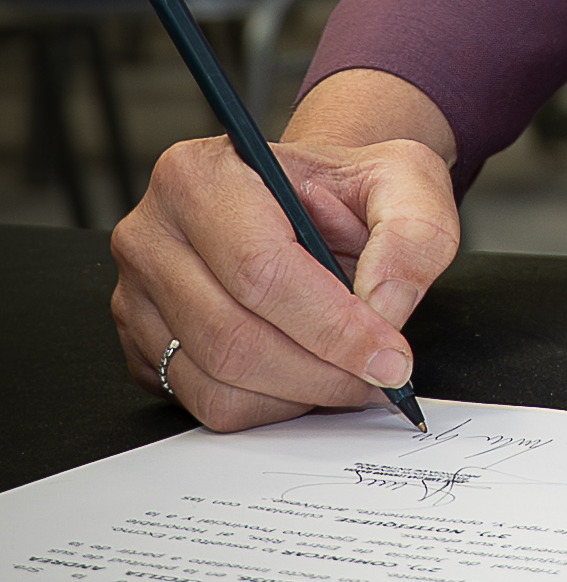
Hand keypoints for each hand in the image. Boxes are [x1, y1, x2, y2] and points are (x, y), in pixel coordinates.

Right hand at [110, 126, 459, 433]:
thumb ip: (413, 229)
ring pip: (219, 382)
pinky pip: (207, 405)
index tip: (387, 354)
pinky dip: (270, 405)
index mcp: (200, 175)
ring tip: (348, 371)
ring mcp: (138, 297)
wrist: (308, 207)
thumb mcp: (403, 177)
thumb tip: (384, 302)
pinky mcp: (142, 349)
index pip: (260, 268)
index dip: (331, 324)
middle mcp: (152, 235)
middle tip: (378, 375)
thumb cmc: (342, 192)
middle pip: (234, 336)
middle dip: (321, 370)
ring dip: (299, 393)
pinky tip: (307, 373)